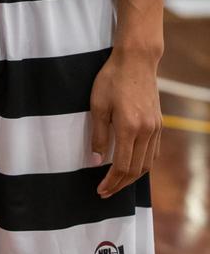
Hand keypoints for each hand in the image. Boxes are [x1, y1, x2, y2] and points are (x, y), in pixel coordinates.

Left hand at [90, 49, 161, 197]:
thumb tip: (95, 161)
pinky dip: (142, 164)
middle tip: (106, 192)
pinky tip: (132, 165)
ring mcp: (155, 128)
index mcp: (129, 128)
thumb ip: (98, 135)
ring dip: (132, 178)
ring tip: (117, 183)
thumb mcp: (97, 105)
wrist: (136, 60)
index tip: (100, 190)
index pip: (121, 166)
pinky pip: (153, 153)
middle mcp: (146, 132)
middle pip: (136, 170)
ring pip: (147, 164)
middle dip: (120, 185)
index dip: (110, 182)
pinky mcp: (158, 124)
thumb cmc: (112, 79)